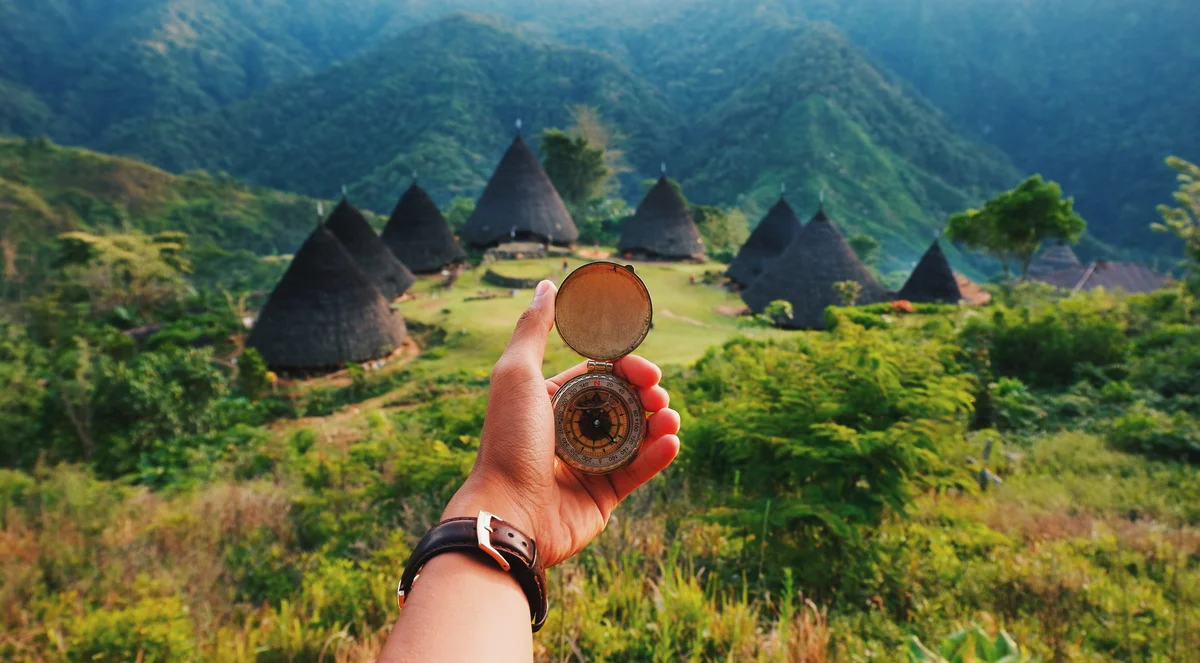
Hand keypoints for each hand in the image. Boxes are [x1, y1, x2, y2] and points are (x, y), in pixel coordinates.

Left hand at [443, 280, 680, 566]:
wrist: (508, 513)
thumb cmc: (508, 441)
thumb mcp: (516, 374)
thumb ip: (534, 328)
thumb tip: (547, 285)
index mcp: (551, 402)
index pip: (601, 375)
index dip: (627, 367)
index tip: (644, 369)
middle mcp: (571, 431)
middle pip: (624, 403)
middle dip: (648, 394)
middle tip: (658, 395)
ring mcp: (590, 464)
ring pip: (637, 436)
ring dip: (660, 422)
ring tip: (670, 419)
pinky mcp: (604, 496)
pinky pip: (639, 471)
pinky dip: (659, 455)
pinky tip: (672, 442)